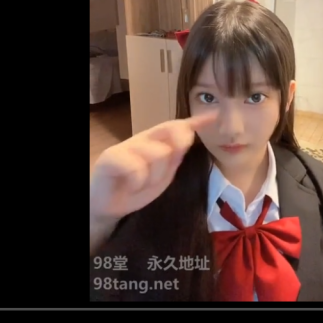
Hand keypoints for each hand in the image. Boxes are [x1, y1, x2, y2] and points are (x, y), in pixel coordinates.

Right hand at [90, 113, 216, 223]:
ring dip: (153, 176)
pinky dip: (137, 181)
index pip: (177, 126)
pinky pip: (136, 167)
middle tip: (156, 177)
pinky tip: (130, 185)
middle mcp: (142, 138)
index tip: (214, 117)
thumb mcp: (164, 174)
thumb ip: (177, 155)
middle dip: (172, 158)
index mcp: (156, 141)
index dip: (195, 121)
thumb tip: (193, 133)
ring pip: (157, 154)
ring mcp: (126, 146)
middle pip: (172, 135)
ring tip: (140, 184)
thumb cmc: (137, 188)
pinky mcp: (110, 157)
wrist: (108, 206)